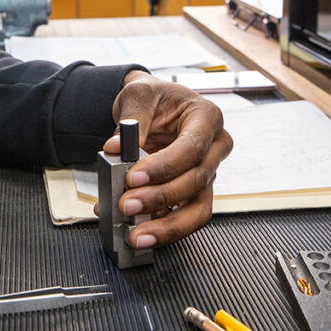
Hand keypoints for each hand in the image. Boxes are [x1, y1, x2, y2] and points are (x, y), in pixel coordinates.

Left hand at [100, 70, 232, 247]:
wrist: (153, 106)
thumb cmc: (153, 97)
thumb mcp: (139, 94)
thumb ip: (130, 120)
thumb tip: (115, 149)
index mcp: (207, 117)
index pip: (192, 147)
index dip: (164, 166)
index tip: (134, 177)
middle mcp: (214, 147)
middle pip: (196, 181)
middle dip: (159, 198)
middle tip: (126, 205)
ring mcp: (207, 173)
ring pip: (198, 209)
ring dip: (167, 227)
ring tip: (137, 236)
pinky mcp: (194, 193)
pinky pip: (184, 217)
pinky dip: (159, 226)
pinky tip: (134, 230)